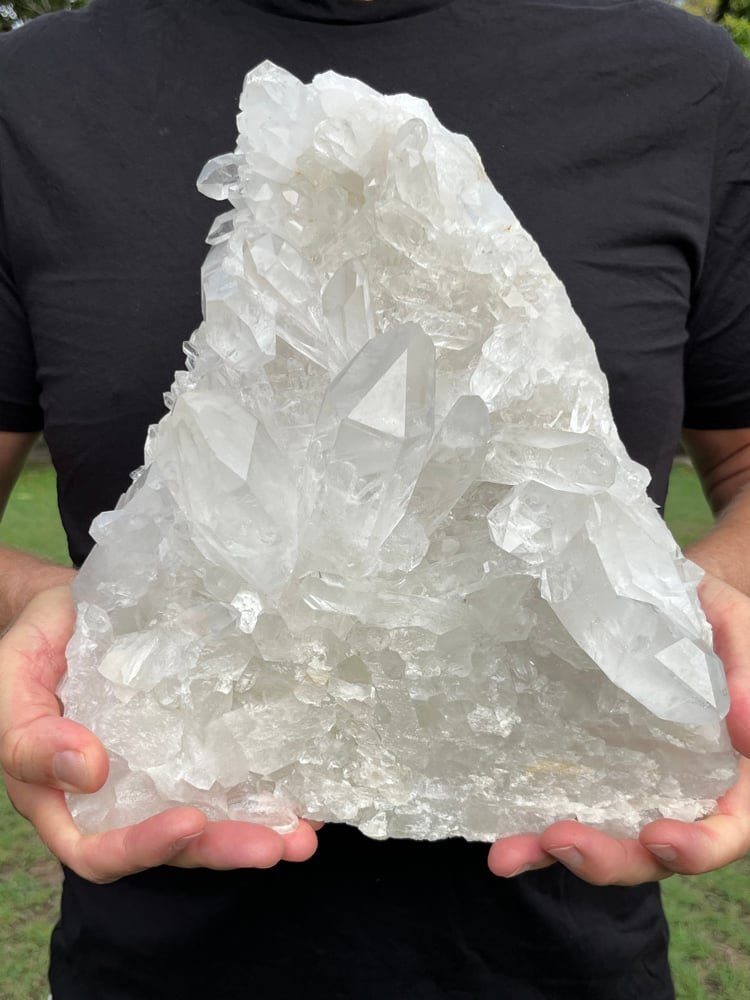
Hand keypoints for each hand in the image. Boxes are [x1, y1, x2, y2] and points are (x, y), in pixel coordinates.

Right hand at [0, 585, 319, 883]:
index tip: (190, 821)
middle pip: (173, 843)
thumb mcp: (13, 690)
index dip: (145, 846)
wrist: (63, 611)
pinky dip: (265, 779)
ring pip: (210, 813)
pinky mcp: (193, 737)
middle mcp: (120, 797)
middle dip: (226, 847)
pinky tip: (305, 781)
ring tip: (306, 832)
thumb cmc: (30, 651)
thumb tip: (89, 771)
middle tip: (281, 845)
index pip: (101, 849)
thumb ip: (33, 739)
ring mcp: (161, 769)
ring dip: (259, 825)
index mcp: (66, 802)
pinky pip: (228, 766)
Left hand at [488, 573, 749, 883]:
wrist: (656, 595)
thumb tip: (748, 731)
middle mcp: (679, 792)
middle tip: (561, 840)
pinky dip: (531, 830)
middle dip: (610, 857)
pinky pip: (562, 806)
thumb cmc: (708, 619)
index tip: (658, 838)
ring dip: (557, 853)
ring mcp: (628, 785)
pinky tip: (500, 840)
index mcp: (731, 773)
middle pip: (654, 851)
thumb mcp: (735, 629)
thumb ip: (745, 674)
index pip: (726, 829)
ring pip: (603, 839)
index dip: (699, 846)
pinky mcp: (585, 768)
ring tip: (510, 855)